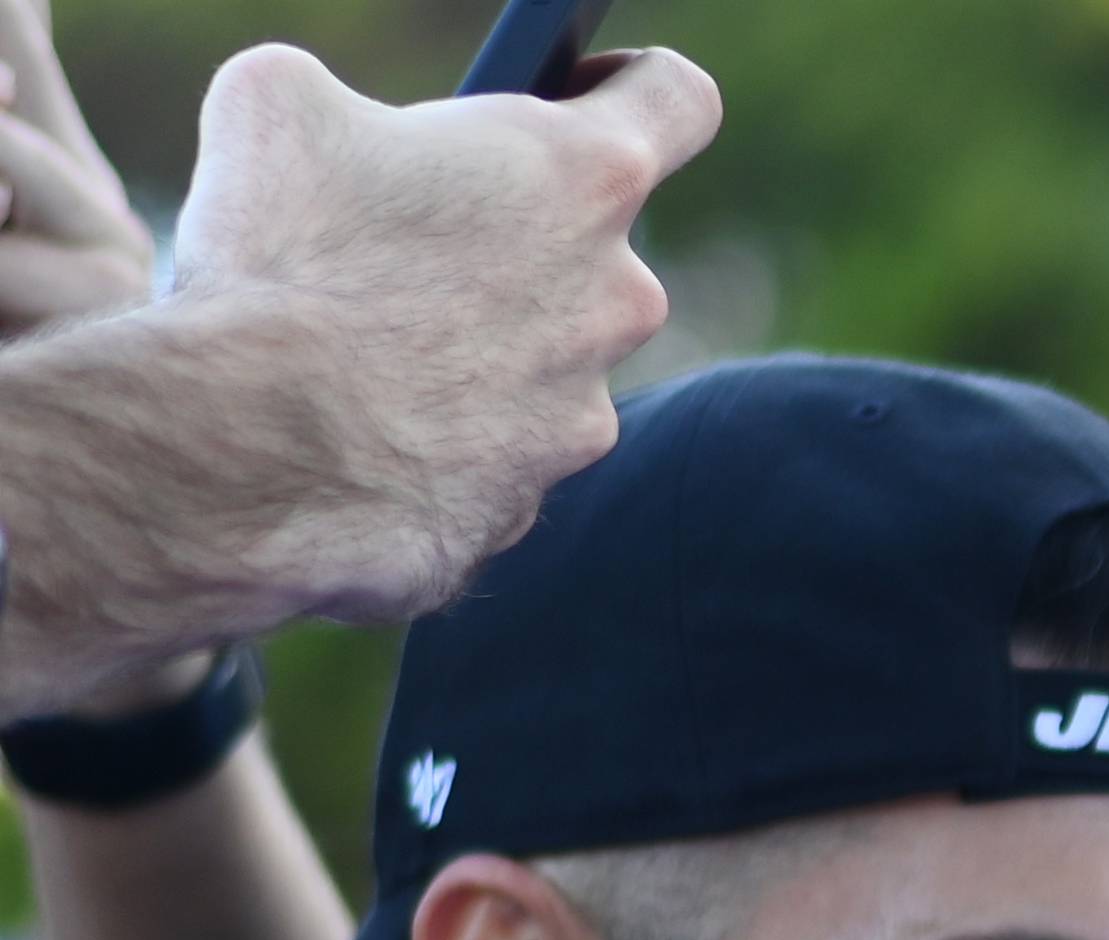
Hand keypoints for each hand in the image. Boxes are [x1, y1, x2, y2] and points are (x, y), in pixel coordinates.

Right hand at [0, 42, 718, 711]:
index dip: (632, 83)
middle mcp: (618, 298)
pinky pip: (487, 449)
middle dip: (507, 236)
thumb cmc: (275, 248)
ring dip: (469, 344)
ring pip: (537, 358)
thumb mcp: (279, 100)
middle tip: (404, 239)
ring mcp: (586, 410)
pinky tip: (355, 425)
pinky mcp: (531, 499)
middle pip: (588, 246)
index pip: (676, 100)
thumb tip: (350, 135)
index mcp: (583, 177)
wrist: (243, 438)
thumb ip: (352, 101)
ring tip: (357, 342)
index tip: (586, 88)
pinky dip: (431, 434)